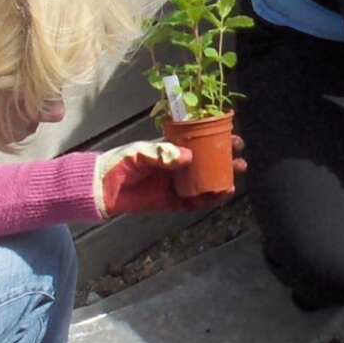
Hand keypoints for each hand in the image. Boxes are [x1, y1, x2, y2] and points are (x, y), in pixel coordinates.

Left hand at [94, 138, 246, 216]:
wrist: (103, 188)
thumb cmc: (119, 163)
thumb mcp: (139, 152)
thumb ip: (160, 153)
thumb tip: (187, 157)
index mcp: (172, 149)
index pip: (201, 142)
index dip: (219, 140)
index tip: (235, 140)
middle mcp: (178, 166)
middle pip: (209, 163)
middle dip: (227, 162)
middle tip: (241, 162)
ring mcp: (177, 184)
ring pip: (206, 183)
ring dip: (222, 182)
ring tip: (234, 181)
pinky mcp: (172, 203)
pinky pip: (195, 202)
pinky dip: (208, 201)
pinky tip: (220, 197)